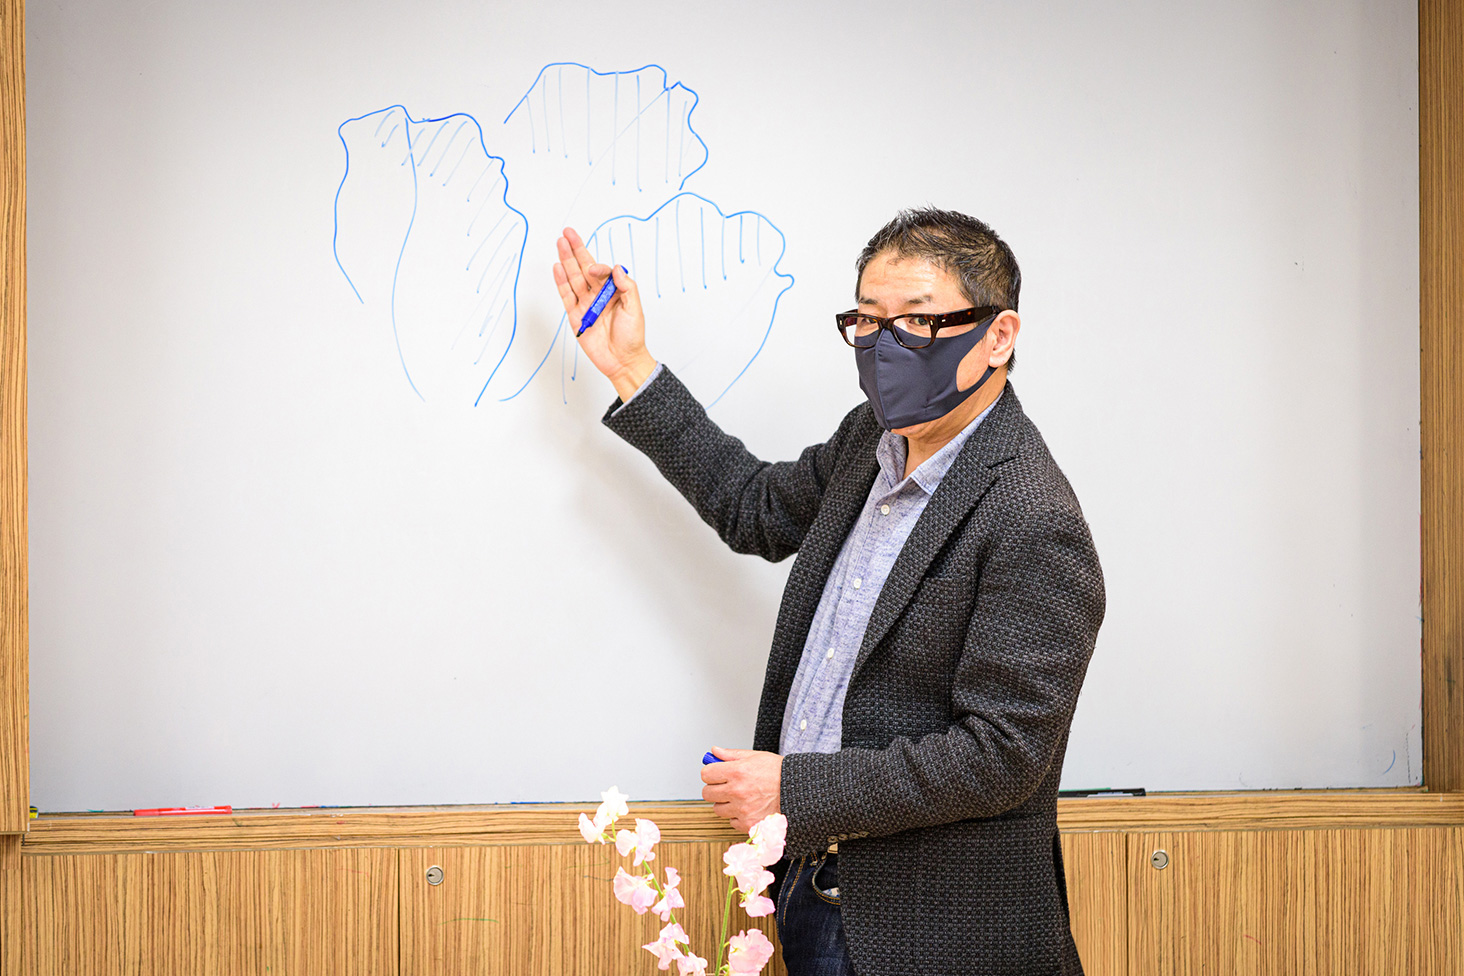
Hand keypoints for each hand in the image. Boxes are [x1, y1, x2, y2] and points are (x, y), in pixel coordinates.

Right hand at [552, 226, 656, 400]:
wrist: (622, 361)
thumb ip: (627, 287)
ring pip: (573, 278)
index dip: (597, 266)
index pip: (601, 271)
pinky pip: (566, 296)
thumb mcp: (635, 309)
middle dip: (575, 250)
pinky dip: (561, 282)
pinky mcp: (575, 316)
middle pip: (583, 268)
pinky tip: (557, 267)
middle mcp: (598, 295)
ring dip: (565, 261)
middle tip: (567, 232)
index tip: (595, 269)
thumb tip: (616, 268)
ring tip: (559, 243)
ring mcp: (585, 304)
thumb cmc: (632, 337)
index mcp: (613, 291)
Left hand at [700, 747, 782, 832]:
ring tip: (739, 798)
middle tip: (726, 786)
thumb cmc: (778, 772)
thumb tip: (714, 752)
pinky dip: (737, 816)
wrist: (798, 790)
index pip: (706, 774)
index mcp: (737, 772)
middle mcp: (737, 791)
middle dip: (715, 788)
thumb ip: (731, 755)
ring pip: (718, 809)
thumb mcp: (755, 756)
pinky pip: (732, 822)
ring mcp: (742, 809)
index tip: (716, 773)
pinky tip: (748, 808)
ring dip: (725, 804)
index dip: (711, 773)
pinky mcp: (748, 824)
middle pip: (707, 793)